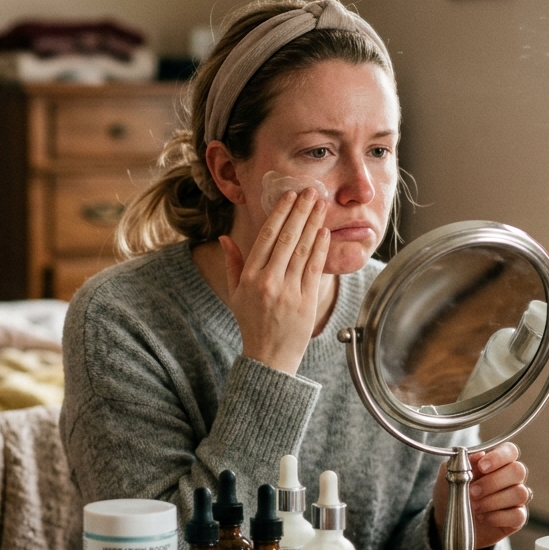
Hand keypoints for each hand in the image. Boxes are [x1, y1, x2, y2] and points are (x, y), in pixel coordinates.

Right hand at [220, 187, 329, 374]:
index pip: (266, 238)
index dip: (279, 214)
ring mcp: (288, 291)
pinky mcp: (306, 301)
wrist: (269, 357)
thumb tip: (225, 237)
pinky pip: (314, 268)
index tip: (289, 196)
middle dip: (300, 212)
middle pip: (286, 239)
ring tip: (321, 205)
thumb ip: (232, 264)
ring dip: (313, 224)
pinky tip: (323, 232)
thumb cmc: (252, 323)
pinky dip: (319, 248)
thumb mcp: (235, 294)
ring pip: (302, 250)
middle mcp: (268, 282)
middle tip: (311, 192)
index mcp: (250, 278)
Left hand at [432, 442, 529, 549]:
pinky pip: (518, 515)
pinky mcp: (517, 518)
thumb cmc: (453, 490)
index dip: (499, 457)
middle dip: (493, 482)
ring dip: (493, 501)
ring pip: (520, 493)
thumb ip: (463, 461)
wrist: (449, 517)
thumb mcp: (451, 473)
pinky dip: (497, 517)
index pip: (510, 451)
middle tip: (472, 491)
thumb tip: (479, 455)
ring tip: (474, 506)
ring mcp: (516, 498)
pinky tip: (482, 517)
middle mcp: (511, 477)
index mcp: (498, 461)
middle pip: (518, 471)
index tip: (482, 466)